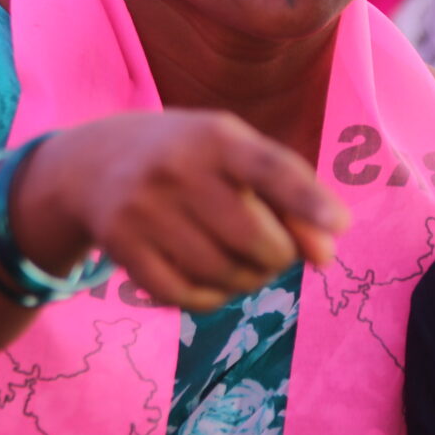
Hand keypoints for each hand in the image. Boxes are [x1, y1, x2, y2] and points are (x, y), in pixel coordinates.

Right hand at [20, 112, 352, 311]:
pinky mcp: (121, 247)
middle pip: (255, 239)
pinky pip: (188, 297)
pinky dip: (213, 298)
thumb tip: (327, 257)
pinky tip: (212, 280)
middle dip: (279, 257)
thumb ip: (289, 199)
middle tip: (274, 251)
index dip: (308, 200)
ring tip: (242, 262)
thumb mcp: (235, 157)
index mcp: (213, 136)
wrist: (91, 164)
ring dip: (249, 281)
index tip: (343, 225)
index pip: (269, 168)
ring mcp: (143, 210)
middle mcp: (175, 169)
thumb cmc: (187, 160)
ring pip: (225, 274)